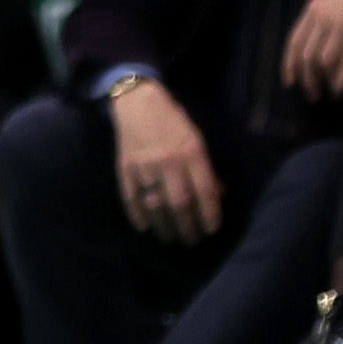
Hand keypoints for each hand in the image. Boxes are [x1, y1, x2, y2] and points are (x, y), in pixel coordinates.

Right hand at [110, 83, 221, 242]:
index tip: (211, 230)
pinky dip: (137, 214)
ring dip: (164, 225)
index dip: (210, 214)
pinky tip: (144, 226)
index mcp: (191, 153)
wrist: (137, 103)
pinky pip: (131, 197)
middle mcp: (169, 161)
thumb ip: (206, 168)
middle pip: (180, 203)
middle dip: (187, 226)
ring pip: (156, 204)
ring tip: (169, 237)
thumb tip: (217, 195)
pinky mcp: (125, 167)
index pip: (204, 191)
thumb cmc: (173, 121)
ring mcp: (145, 165)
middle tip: (191, 240)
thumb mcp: (197, 140)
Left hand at [283, 0, 342, 97]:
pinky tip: (341, 89)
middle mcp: (324, 17)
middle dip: (308, 80)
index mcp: (313, 8)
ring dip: (326, 82)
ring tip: (330, 94)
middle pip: (308, 56)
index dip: (290, 65)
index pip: (294, 42)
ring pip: (325, 62)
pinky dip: (342, 78)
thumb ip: (322, 17)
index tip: (290, 82)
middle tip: (313, 95)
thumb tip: (315, 45)